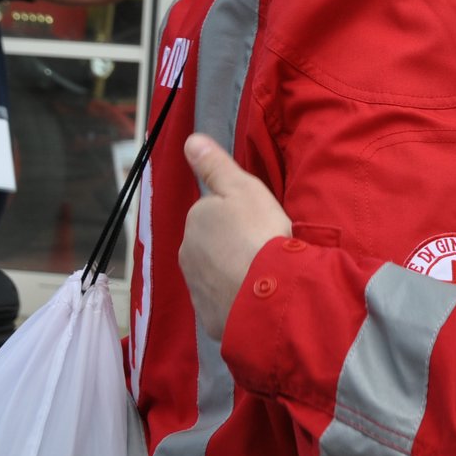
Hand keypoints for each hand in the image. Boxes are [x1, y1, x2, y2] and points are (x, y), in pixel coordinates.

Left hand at [179, 134, 292, 339]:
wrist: (268, 295)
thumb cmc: (259, 234)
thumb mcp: (243, 189)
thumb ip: (215, 165)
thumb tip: (190, 140)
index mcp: (196, 219)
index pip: (212, 210)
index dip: (237, 214)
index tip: (259, 221)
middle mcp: (187, 253)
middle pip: (210, 242)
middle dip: (230, 244)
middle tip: (263, 247)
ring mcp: (196, 287)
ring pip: (215, 272)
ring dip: (232, 271)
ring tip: (262, 274)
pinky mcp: (208, 316)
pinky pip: (222, 300)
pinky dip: (235, 298)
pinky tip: (257, 296)